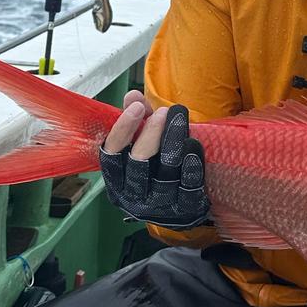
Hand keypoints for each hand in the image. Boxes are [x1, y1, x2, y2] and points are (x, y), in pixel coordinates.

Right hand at [98, 91, 208, 228]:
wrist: (180, 211)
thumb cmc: (156, 170)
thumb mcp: (143, 145)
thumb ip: (139, 120)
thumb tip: (133, 95)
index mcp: (117, 179)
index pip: (111, 155)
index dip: (122, 130)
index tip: (137, 107)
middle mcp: (133, 195)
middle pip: (139, 164)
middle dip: (150, 135)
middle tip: (163, 112)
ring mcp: (158, 205)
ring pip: (165, 173)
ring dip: (173, 143)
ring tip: (180, 118)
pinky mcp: (184, 210)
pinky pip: (188, 187)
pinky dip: (192, 165)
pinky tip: (194, 144)